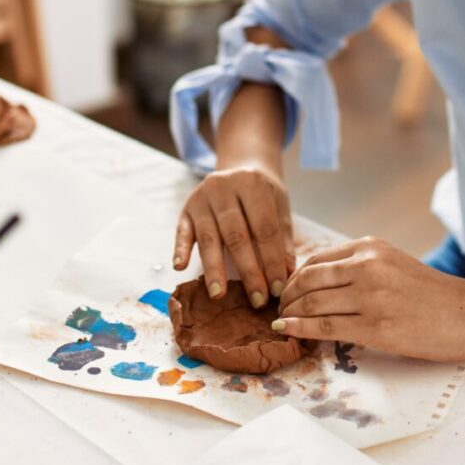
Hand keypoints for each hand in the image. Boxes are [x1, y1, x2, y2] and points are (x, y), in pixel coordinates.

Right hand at [173, 164, 293, 308]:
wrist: (241, 164)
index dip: (272, 261)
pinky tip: (180, 267)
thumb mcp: (279, 206)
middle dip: (248, 271)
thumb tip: (285, 275)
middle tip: (257, 300)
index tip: (277, 289)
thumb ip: (282, 240)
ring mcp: (202, 198)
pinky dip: (181, 249)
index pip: (264, 229)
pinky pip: (182, 232)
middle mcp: (224, 187)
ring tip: (219, 294)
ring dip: (214, 268)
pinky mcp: (186, 209)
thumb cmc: (263, 192)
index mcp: (252, 184)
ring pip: (209, 238)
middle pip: (237, 236)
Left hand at [273, 237, 464, 362]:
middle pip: (307, 279)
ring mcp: (371, 296)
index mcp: (370, 247)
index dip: (293, 278)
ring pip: (311, 303)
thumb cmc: (433, 295)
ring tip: (281, 322)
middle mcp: (368, 266)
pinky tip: (287, 331)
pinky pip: (324, 326)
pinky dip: (299, 328)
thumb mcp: (393, 265)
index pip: (315, 259)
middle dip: (285, 296)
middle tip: (276, 309)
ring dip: (289, 314)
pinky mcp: (376, 326)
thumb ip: (359, 268)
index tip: (285, 293)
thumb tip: (316, 283)